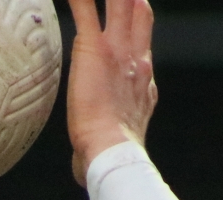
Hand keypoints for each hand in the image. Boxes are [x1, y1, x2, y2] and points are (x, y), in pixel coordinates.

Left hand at [64, 0, 157, 185]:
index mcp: (142, 78)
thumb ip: (109, 132)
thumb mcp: (117, 136)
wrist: (112, 153)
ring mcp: (116, 50)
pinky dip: (79, 0)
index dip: (141, 16)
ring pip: (120, 4)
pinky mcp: (93, 48)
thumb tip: (87, 160)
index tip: (137, 3)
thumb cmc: (109, 154)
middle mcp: (135, 59)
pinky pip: (84, 9)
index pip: (142, 37)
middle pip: (138, 12)